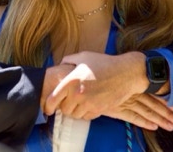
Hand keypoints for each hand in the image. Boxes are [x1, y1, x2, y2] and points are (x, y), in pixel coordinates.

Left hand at [43, 51, 172, 130]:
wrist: (126, 73)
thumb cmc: (104, 63)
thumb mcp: (83, 56)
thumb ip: (68, 60)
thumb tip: (60, 65)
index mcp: (71, 81)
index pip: (53, 99)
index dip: (47, 106)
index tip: (47, 108)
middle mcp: (78, 94)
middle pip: (64, 109)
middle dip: (64, 106)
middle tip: (67, 101)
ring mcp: (89, 103)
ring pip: (75, 115)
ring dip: (74, 110)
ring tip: (78, 102)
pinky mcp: (99, 110)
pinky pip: (86, 117)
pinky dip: (85, 113)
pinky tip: (88, 104)